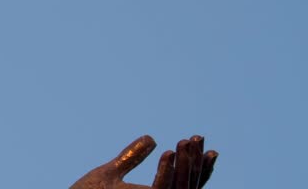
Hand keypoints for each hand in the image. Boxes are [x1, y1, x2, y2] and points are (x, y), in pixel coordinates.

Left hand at [71, 135, 217, 188]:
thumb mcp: (111, 173)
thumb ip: (131, 157)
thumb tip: (151, 138)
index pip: (187, 186)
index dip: (202, 170)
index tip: (211, 149)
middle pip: (189, 187)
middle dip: (196, 163)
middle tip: (197, 138)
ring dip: (184, 164)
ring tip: (183, 142)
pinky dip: (166, 172)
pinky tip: (166, 151)